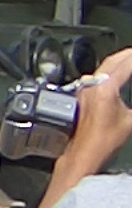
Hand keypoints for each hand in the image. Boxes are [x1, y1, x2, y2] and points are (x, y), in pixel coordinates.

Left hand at [68, 49, 131, 163]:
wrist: (84, 151)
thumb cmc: (104, 140)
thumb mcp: (131, 120)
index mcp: (104, 89)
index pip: (124, 66)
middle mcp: (90, 86)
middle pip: (111, 62)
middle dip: (126, 55)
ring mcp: (83, 90)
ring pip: (101, 68)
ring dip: (116, 62)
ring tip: (128, 59)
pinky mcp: (80, 96)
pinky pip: (96, 77)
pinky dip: (108, 71)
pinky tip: (114, 74)